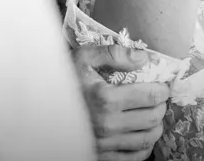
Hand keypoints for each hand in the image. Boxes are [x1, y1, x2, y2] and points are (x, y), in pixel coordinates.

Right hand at [72, 44, 169, 160]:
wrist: (41, 104)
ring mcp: (105, 143)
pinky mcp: (101, 155)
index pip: (150, 95)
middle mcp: (107, 124)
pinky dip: (145, 147)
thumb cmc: (64, 79)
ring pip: (147, 138)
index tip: (162, 86)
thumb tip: (143, 58)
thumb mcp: (84, 57)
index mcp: (106, 98)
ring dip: (156, 126)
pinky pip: (134, 157)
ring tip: (154, 115)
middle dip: (161, 106)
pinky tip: (142, 134)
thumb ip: (114, 54)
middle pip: (152, 117)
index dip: (162, 89)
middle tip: (159, 99)